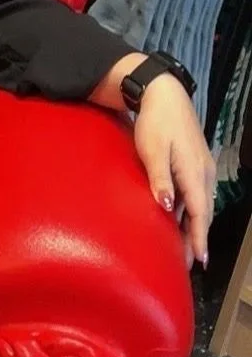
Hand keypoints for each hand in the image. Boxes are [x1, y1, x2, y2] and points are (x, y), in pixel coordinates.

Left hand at [134, 74, 215, 271]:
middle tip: (187, 262)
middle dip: (197, 237)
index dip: (199, 237)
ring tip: (186, 246)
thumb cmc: (154, 123)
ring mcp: (201, 167)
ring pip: (201, 203)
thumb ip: (160, 178)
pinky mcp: (196, 162)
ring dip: (195, 225)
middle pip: (203, 212)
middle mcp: (203, 172)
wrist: (163, 94)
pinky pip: (197, 193)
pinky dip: (192, 210)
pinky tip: (182, 218)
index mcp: (194, 172)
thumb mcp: (153, 150)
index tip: (199, 260)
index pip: (199, 213)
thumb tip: (167, 206)